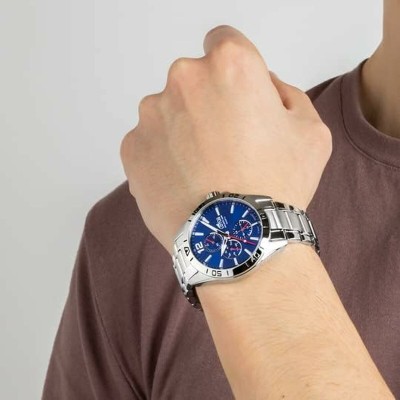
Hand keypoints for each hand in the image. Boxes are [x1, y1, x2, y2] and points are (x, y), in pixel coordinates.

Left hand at [120, 25, 331, 253]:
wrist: (235, 240)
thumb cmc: (276, 186)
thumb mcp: (311, 131)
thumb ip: (285, 93)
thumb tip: (263, 86)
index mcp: (230, 66)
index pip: (224, 41)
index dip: (233, 67)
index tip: (234, 91)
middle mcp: (183, 80)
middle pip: (193, 79)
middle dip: (208, 102)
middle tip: (226, 143)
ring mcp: (151, 115)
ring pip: (168, 111)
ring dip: (182, 130)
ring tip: (204, 169)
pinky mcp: (132, 148)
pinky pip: (148, 141)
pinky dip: (162, 155)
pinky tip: (183, 181)